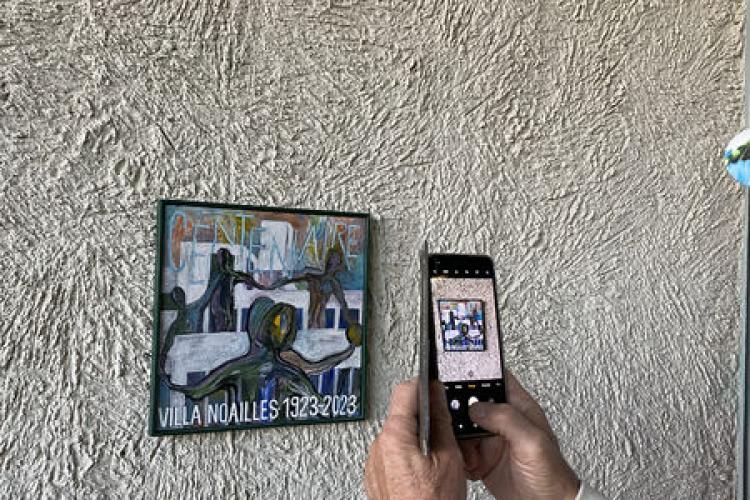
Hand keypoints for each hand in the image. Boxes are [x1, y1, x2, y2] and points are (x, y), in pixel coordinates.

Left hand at [365, 380, 465, 499]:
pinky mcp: (376, 478)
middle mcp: (378, 447)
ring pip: (397, 435)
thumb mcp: (448, 458)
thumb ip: (441, 422)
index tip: (436, 384)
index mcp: (394, 437)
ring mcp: (375, 464)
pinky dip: (408, 455)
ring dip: (416, 437)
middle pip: (401, 414)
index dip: (424, 384)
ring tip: (438, 454)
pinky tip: (425, 470)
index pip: (405, 390)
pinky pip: (392, 455)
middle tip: (445, 424)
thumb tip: (438, 397)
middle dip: (423, 415)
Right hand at [460, 372, 578, 499]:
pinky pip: (461, 449)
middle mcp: (503, 421)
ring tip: (466, 450)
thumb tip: (479, 406)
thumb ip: (507, 419)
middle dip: (460, 410)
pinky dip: (460, 456)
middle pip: (472, 401)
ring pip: (462, 426)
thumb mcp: (533, 441)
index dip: (479, 372)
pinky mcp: (482, 458)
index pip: (497, 378)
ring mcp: (491, 439)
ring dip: (458, 437)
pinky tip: (469, 463)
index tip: (459, 373)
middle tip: (458, 422)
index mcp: (519, 408)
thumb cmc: (552, 476)